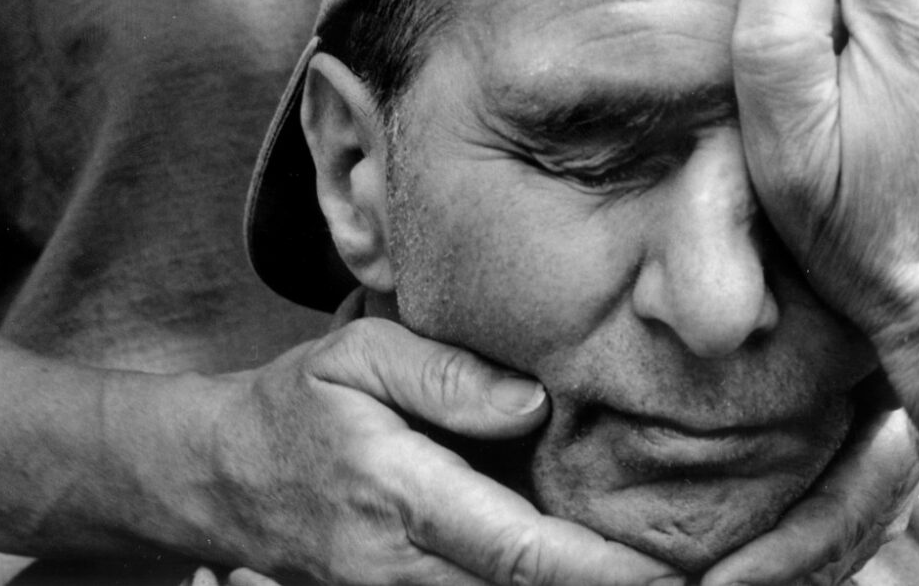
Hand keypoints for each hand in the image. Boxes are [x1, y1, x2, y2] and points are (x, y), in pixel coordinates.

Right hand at [203, 317, 681, 585]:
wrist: (224, 476)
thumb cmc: (299, 403)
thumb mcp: (358, 354)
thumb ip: (446, 374)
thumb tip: (535, 405)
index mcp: (398, 493)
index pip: (517, 552)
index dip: (599, 572)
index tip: (669, 576)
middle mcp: (397, 568)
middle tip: (694, 582)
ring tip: (657, 583)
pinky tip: (591, 579)